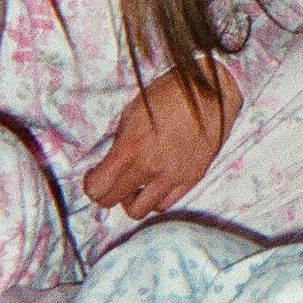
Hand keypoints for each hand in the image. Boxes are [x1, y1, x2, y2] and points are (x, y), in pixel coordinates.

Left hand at [83, 60, 241, 218]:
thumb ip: (119, 143)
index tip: (94, 175)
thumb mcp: (132, 112)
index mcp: (130, 148)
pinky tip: (155, 183)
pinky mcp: (192, 179)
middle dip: (105, 193)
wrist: (211, 91)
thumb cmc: (169, 94)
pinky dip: (155, 199)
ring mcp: (173, 176)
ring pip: (140, 210)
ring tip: (134, 184)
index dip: (91, 183)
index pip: (98, 187)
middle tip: (109, 182)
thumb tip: (109, 163)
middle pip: (113, 201)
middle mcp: (150, 167)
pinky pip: (165, 203)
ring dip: (131, 199)